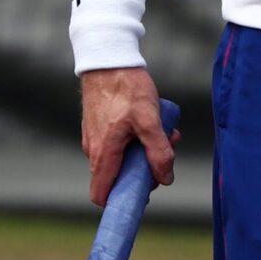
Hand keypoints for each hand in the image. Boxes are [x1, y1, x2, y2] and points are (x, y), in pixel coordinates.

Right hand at [79, 65, 176, 206]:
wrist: (107, 58)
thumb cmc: (126, 87)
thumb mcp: (149, 120)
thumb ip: (158, 151)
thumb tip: (164, 178)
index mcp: (103, 154)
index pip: (102, 195)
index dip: (120, 201)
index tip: (144, 194)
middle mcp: (94, 150)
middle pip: (118, 179)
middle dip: (145, 171)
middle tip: (166, 151)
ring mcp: (94, 138)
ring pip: (122, 160)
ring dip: (144, 152)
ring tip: (165, 132)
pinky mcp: (99, 127)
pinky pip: (118, 145)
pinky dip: (136, 140)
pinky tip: (152, 122)